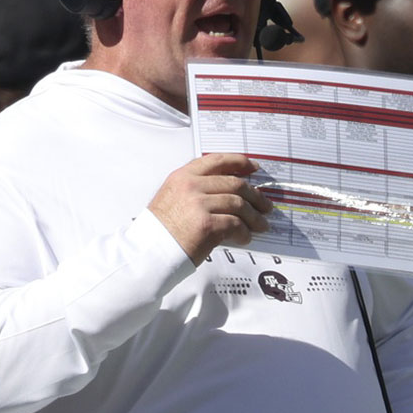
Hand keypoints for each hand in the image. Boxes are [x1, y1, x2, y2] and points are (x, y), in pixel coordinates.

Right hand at [148, 153, 272, 261]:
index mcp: (182, 176)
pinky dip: (244, 232)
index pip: (216, 161)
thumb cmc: (159, 230)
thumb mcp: (171, 197)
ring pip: (239, 204)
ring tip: (260, 224)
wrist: (148, 251)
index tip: (253, 167)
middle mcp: (191, 186)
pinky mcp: (206, 225)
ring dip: (254, 216)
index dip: (239, 162)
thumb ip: (194, 188)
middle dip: (255, 195)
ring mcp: (199, 205)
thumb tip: (227, 192)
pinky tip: (245, 237)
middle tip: (264, 205)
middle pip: (234, 183)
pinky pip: (235, 225)